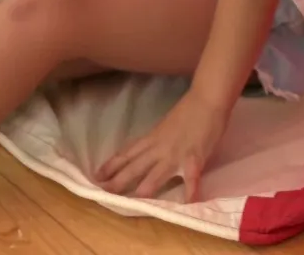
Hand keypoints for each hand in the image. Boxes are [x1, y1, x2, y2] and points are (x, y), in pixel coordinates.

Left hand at [96, 91, 231, 201]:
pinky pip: (191, 178)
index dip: (111, 165)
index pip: (127, 154)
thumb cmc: (188, 110)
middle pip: (135, 167)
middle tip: (104, 193)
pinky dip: (190, 192)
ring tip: (134, 204)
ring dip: (144, 190)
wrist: (207, 99)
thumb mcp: (165, 126)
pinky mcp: (194, 158)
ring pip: (156, 175)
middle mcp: (159, 148)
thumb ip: (156, 141)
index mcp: (152, 138)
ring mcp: (176, 154)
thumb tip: (148, 154)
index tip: (96, 176)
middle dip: (119, 181)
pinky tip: (188, 203)